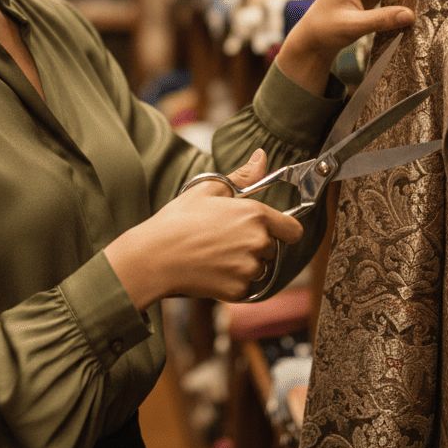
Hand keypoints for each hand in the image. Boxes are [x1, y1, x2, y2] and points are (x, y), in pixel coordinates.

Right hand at [103, 150, 302, 308]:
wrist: (154, 257)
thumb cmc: (179, 220)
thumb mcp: (209, 189)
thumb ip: (244, 176)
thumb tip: (262, 156)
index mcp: (255, 215)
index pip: (293, 229)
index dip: (282, 229)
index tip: (267, 229)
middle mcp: (258, 243)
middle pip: (272, 248)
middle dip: (255, 244)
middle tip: (224, 238)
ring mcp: (249, 269)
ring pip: (259, 268)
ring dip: (244, 263)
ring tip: (214, 254)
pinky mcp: (238, 292)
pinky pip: (245, 287)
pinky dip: (232, 281)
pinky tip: (210, 269)